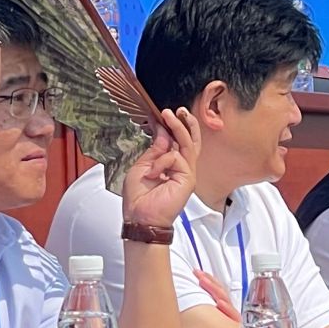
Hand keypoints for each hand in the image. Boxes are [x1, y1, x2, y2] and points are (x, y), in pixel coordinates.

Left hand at [119, 106, 200, 229]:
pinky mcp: (187, 179)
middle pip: (189, 141)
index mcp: (169, 165)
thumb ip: (155, 150)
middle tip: (176, 110)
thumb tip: (163, 131)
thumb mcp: (142, 165)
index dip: (172, 127)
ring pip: (188, 144)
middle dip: (184, 123)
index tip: (163, 115)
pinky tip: (153, 172)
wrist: (140, 217)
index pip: (177, 142)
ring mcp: (185, 173)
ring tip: (170, 115)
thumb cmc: (139, 198)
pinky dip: (162, 161)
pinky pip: (177, 158)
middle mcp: (180, 168)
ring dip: (179, 127)